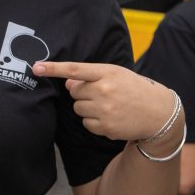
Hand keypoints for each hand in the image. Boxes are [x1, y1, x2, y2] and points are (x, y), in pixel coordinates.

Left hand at [33, 62, 175, 140]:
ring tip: (108, 106)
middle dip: (83, 93)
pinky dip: (94, 122)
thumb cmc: (134, 89)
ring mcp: (105, 110)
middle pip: (74, 92)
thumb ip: (92, 75)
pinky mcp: (105, 128)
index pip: (75, 69)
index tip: (35, 66)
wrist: (159, 113)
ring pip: (78, 109)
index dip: (53, 68)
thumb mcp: (117, 74)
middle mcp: (105, 90)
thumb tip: (68, 81)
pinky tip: (110, 117)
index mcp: (107, 73)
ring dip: (88, 108)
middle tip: (102, 94)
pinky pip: (86, 124)